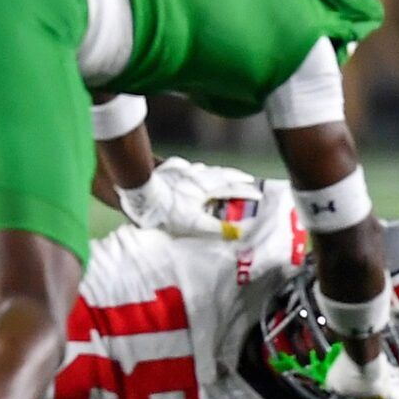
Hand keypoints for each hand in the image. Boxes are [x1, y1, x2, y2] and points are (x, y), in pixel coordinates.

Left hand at [119, 156, 258, 238]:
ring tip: (222, 175)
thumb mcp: (194, 224)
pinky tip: (192, 171)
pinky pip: (187, 167)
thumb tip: (239, 232)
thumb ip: (217, 228)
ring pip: (205, 169)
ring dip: (216, 172)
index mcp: (207, 188)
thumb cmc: (167, 211)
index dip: (246, 192)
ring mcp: (183, 170)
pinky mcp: (170, 168)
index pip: (232, 189)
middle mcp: (198, 175)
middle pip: (222, 173)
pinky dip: (195, 170)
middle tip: (246, 178)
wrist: (140, 193)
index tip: (258, 194)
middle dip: (235, 176)